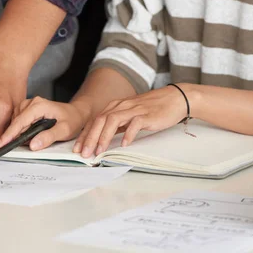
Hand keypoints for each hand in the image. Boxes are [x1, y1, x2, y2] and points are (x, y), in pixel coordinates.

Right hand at [0, 97, 88, 150]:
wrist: (76, 113)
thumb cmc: (72, 120)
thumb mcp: (64, 130)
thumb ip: (49, 137)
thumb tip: (33, 145)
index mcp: (39, 105)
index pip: (20, 121)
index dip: (9, 134)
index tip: (0, 144)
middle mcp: (32, 102)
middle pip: (16, 121)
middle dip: (11, 135)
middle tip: (6, 148)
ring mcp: (29, 105)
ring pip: (15, 121)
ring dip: (16, 133)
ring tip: (19, 143)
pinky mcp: (28, 110)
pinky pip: (18, 121)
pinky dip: (19, 130)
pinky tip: (23, 137)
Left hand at [75, 84, 189, 157]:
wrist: (174, 98)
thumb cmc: (151, 109)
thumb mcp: (129, 116)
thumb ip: (117, 125)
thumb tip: (103, 139)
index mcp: (115, 106)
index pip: (95, 121)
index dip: (85, 135)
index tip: (78, 149)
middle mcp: (121, 106)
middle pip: (100, 120)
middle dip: (90, 138)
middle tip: (84, 153)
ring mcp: (134, 109)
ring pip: (113, 120)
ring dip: (104, 137)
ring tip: (99, 151)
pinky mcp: (146, 114)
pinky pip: (134, 124)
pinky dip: (128, 134)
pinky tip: (124, 144)